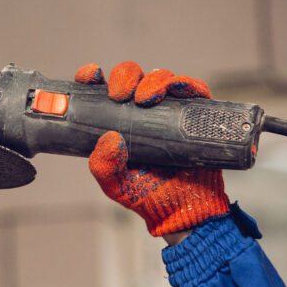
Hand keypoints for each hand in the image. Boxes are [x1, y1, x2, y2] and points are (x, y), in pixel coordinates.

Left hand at [75, 62, 229, 241]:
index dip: (92, 76)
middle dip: (124, 76)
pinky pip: (194, 89)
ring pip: (160, 77)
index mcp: (115, 119)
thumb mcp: (114, 184)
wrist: (182, 211)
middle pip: (131, 75)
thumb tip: (110, 138)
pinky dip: (186, 83)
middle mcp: (140, 109)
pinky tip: (176, 90)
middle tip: (120, 94)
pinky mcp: (195, 114)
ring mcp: (169, 109)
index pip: (99, 88)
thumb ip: (104, 165)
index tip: (91, 76)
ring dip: (152, 81)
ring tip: (145, 99)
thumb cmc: (145, 194)